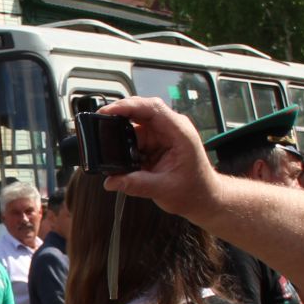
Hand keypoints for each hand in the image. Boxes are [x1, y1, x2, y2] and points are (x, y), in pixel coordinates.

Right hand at [100, 96, 226, 221]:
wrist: (204, 198)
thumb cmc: (194, 191)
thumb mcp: (163, 189)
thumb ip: (136, 184)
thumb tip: (112, 181)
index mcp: (179, 132)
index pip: (152, 108)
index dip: (128, 106)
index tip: (109, 111)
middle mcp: (170, 128)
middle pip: (139, 111)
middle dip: (119, 117)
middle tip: (100, 126)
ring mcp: (162, 134)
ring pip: (134, 126)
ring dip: (121, 138)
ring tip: (113, 152)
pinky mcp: (156, 143)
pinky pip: (135, 138)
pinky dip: (125, 148)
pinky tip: (122, 158)